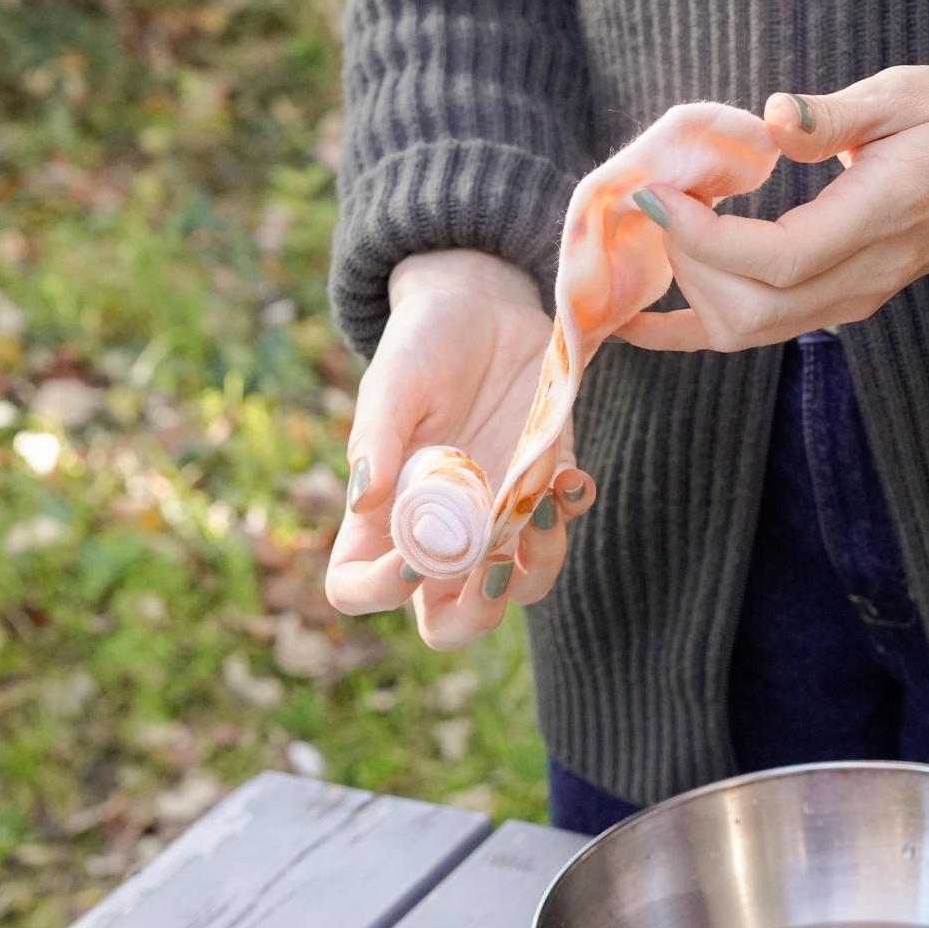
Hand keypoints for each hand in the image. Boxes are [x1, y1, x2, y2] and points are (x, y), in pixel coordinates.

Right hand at [325, 251, 598, 648]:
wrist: (483, 306)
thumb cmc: (421, 346)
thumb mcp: (392, 383)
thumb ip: (376, 439)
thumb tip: (363, 501)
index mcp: (381, 516)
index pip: (358, 589)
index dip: (379, 590)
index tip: (411, 555)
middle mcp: (440, 532)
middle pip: (449, 620)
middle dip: (474, 615)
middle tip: (493, 568)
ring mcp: (498, 517)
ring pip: (520, 588)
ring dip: (537, 567)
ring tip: (542, 510)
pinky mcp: (546, 485)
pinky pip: (563, 524)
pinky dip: (571, 509)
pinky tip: (570, 475)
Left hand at [621, 65, 928, 350]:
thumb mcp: (904, 94)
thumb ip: (834, 115)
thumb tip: (774, 116)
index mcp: (882, 218)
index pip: (780, 259)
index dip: (706, 237)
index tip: (660, 191)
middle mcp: (866, 276)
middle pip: (752, 308)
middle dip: (688, 258)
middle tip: (663, 196)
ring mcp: (854, 298)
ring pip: (749, 328)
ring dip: (692, 285)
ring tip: (671, 222)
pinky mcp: (840, 302)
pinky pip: (758, 330)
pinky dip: (695, 327)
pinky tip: (642, 321)